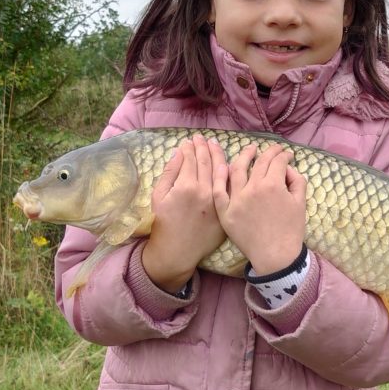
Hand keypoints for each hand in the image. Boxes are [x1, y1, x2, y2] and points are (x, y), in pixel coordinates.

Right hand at [141, 135, 225, 292]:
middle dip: (204, 147)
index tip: (189, 140)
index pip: (190, 159)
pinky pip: (229, 188)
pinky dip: (228, 174)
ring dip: (218, 155)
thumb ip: (169, 173)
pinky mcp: (225, 210)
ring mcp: (218, 201)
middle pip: (207, 161)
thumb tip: (178, 153)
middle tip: (202, 138)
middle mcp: (205, 191)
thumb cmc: (164, 223)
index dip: (190, 147)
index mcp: (186, 186)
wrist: (177, 251)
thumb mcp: (159, 196)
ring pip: (221, 171)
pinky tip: (228, 164)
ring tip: (215, 145)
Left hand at [212, 143, 306, 275]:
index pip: (278, 161)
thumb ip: (297, 180)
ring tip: (250, 150)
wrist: (275, 256)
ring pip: (237, 170)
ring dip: (244, 156)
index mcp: (273, 185)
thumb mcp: (301, 203)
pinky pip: (219, 190)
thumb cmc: (290, 230)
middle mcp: (253, 188)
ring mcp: (236, 199)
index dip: (284, 155)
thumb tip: (287, 168)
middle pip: (259, 162)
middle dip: (269, 152)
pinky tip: (224, 166)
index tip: (287, 154)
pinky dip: (221, 176)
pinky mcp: (225, 211)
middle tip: (274, 150)